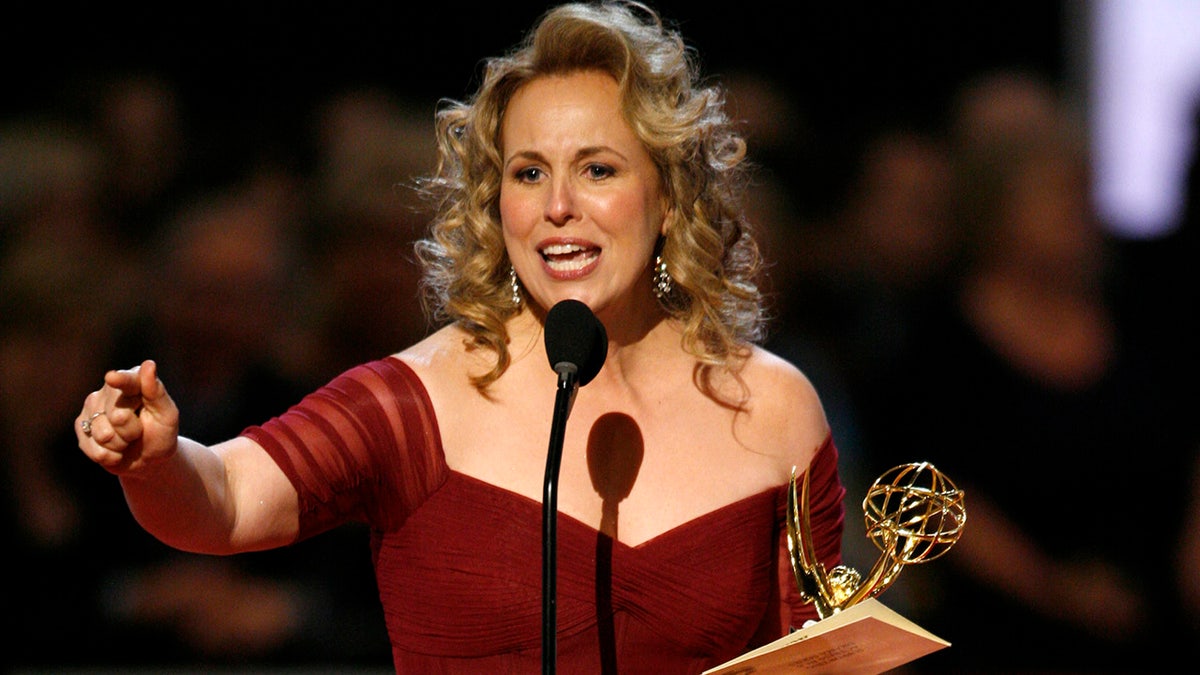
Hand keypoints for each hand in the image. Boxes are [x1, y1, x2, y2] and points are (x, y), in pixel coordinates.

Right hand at [76, 359, 180, 475]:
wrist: (148, 458)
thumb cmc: (161, 433)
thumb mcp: (167, 415)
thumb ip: (156, 392)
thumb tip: (148, 365)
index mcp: (133, 381)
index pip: (127, 381)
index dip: (120, 380)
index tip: (113, 378)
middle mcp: (108, 390)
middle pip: (117, 416)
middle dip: (132, 431)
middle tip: (139, 432)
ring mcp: (91, 407)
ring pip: (104, 434)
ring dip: (121, 444)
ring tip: (127, 440)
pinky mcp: (81, 427)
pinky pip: (94, 449)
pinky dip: (110, 456)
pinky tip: (115, 451)